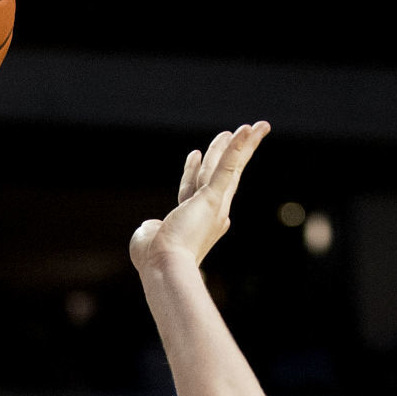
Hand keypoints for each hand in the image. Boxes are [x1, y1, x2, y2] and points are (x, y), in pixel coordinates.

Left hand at [130, 122, 269, 271]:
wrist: (164, 268)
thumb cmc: (153, 260)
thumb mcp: (146, 240)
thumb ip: (149, 228)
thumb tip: (149, 226)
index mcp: (196, 223)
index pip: (193, 189)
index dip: (193, 170)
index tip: (194, 154)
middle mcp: (211, 214)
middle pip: (219, 176)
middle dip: (225, 153)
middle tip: (234, 133)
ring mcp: (215, 207)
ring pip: (228, 168)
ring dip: (238, 145)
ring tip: (250, 127)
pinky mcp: (213, 199)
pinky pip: (228, 168)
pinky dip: (239, 148)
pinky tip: (249, 129)